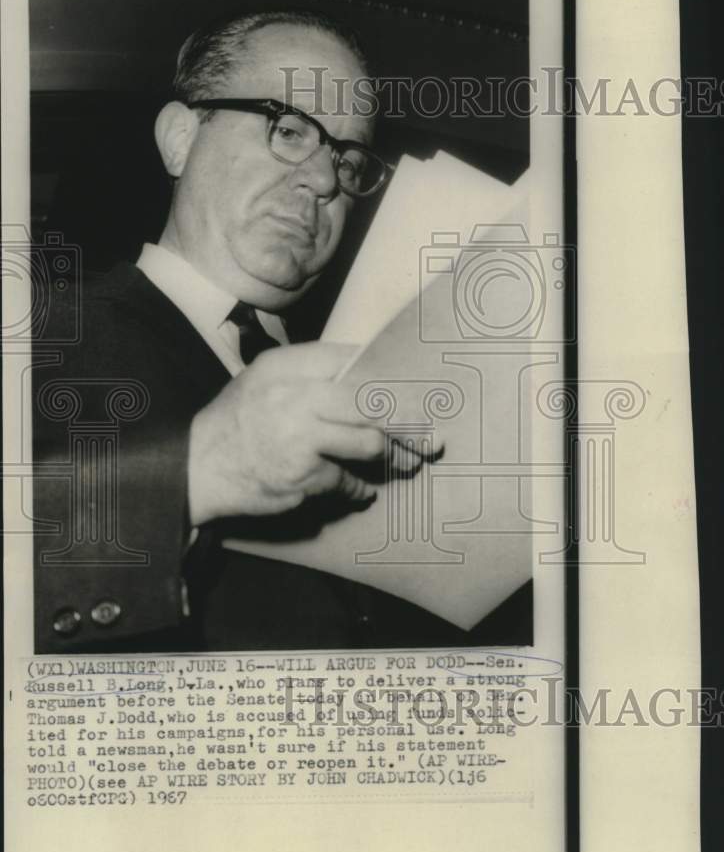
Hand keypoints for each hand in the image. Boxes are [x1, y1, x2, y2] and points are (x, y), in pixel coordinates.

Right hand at [187, 342, 435, 525]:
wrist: (196, 467)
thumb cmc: (237, 422)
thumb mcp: (266, 380)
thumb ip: (312, 374)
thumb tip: (370, 379)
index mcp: (289, 366)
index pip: (355, 360)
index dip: (394, 376)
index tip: (423, 391)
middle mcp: (296, 396)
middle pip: (373, 402)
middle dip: (410, 421)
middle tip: (433, 437)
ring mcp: (299, 437)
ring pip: (368, 443)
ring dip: (393, 458)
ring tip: (407, 464)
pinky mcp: (301, 476)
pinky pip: (346, 481)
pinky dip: (357, 489)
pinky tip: (362, 491)